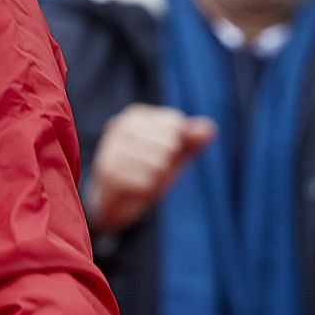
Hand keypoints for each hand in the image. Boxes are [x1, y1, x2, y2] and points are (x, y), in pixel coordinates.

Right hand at [82, 104, 216, 232]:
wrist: (117, 199)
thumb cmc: (149, 169)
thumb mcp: (176, 153)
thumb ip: (194, 139)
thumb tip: (208, 130)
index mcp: (136, 115)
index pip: (176, 125)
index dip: (178, 146)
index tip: (164, 152)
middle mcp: (119, 125)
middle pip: (169, 145)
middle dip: (167, 163)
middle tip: (151, 168)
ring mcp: (110, 147)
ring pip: (158, 165)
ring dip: (156, 178)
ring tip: (141, 178)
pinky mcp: (107, 171)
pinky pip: (145, 183)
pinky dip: (145, 190)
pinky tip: (133, 187)